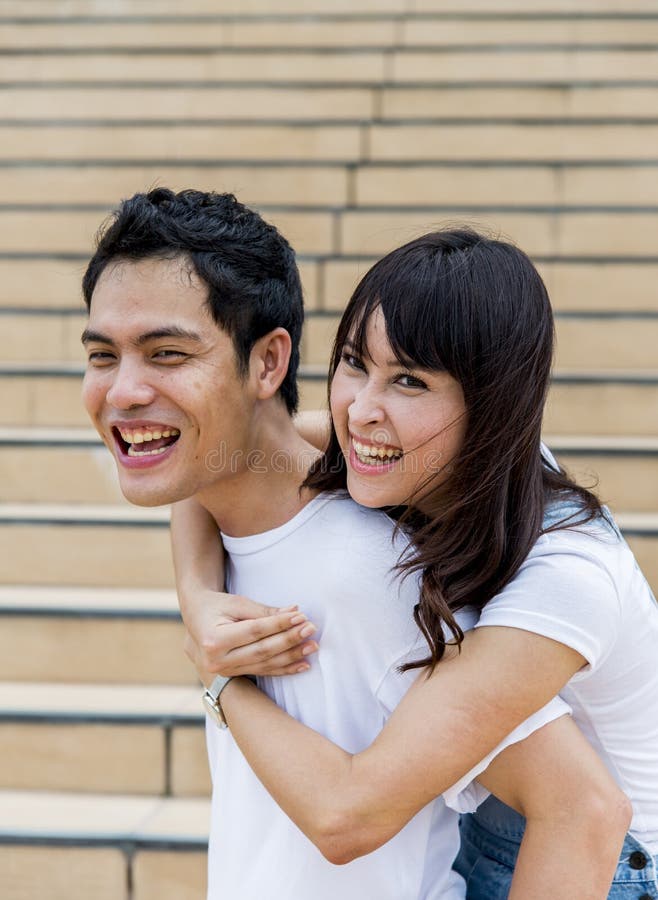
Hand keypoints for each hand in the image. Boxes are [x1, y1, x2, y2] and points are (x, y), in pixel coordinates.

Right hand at [181, 588, 318, 676]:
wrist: (195, 617)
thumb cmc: (216, 605)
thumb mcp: (237, 603)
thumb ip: (264, 612)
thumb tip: (294, 613)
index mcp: (214, 639)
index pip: (255, 631)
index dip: (279, 624)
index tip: (301, 617)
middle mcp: (217, 660)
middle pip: (261, 650)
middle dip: (289, 640)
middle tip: (311, 630)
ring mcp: (224, 671)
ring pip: (264, 664)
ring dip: (291, 656)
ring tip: (312, 647)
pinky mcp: (232, 675)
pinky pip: (263, 673)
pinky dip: (284, 669)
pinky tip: (302, 665)